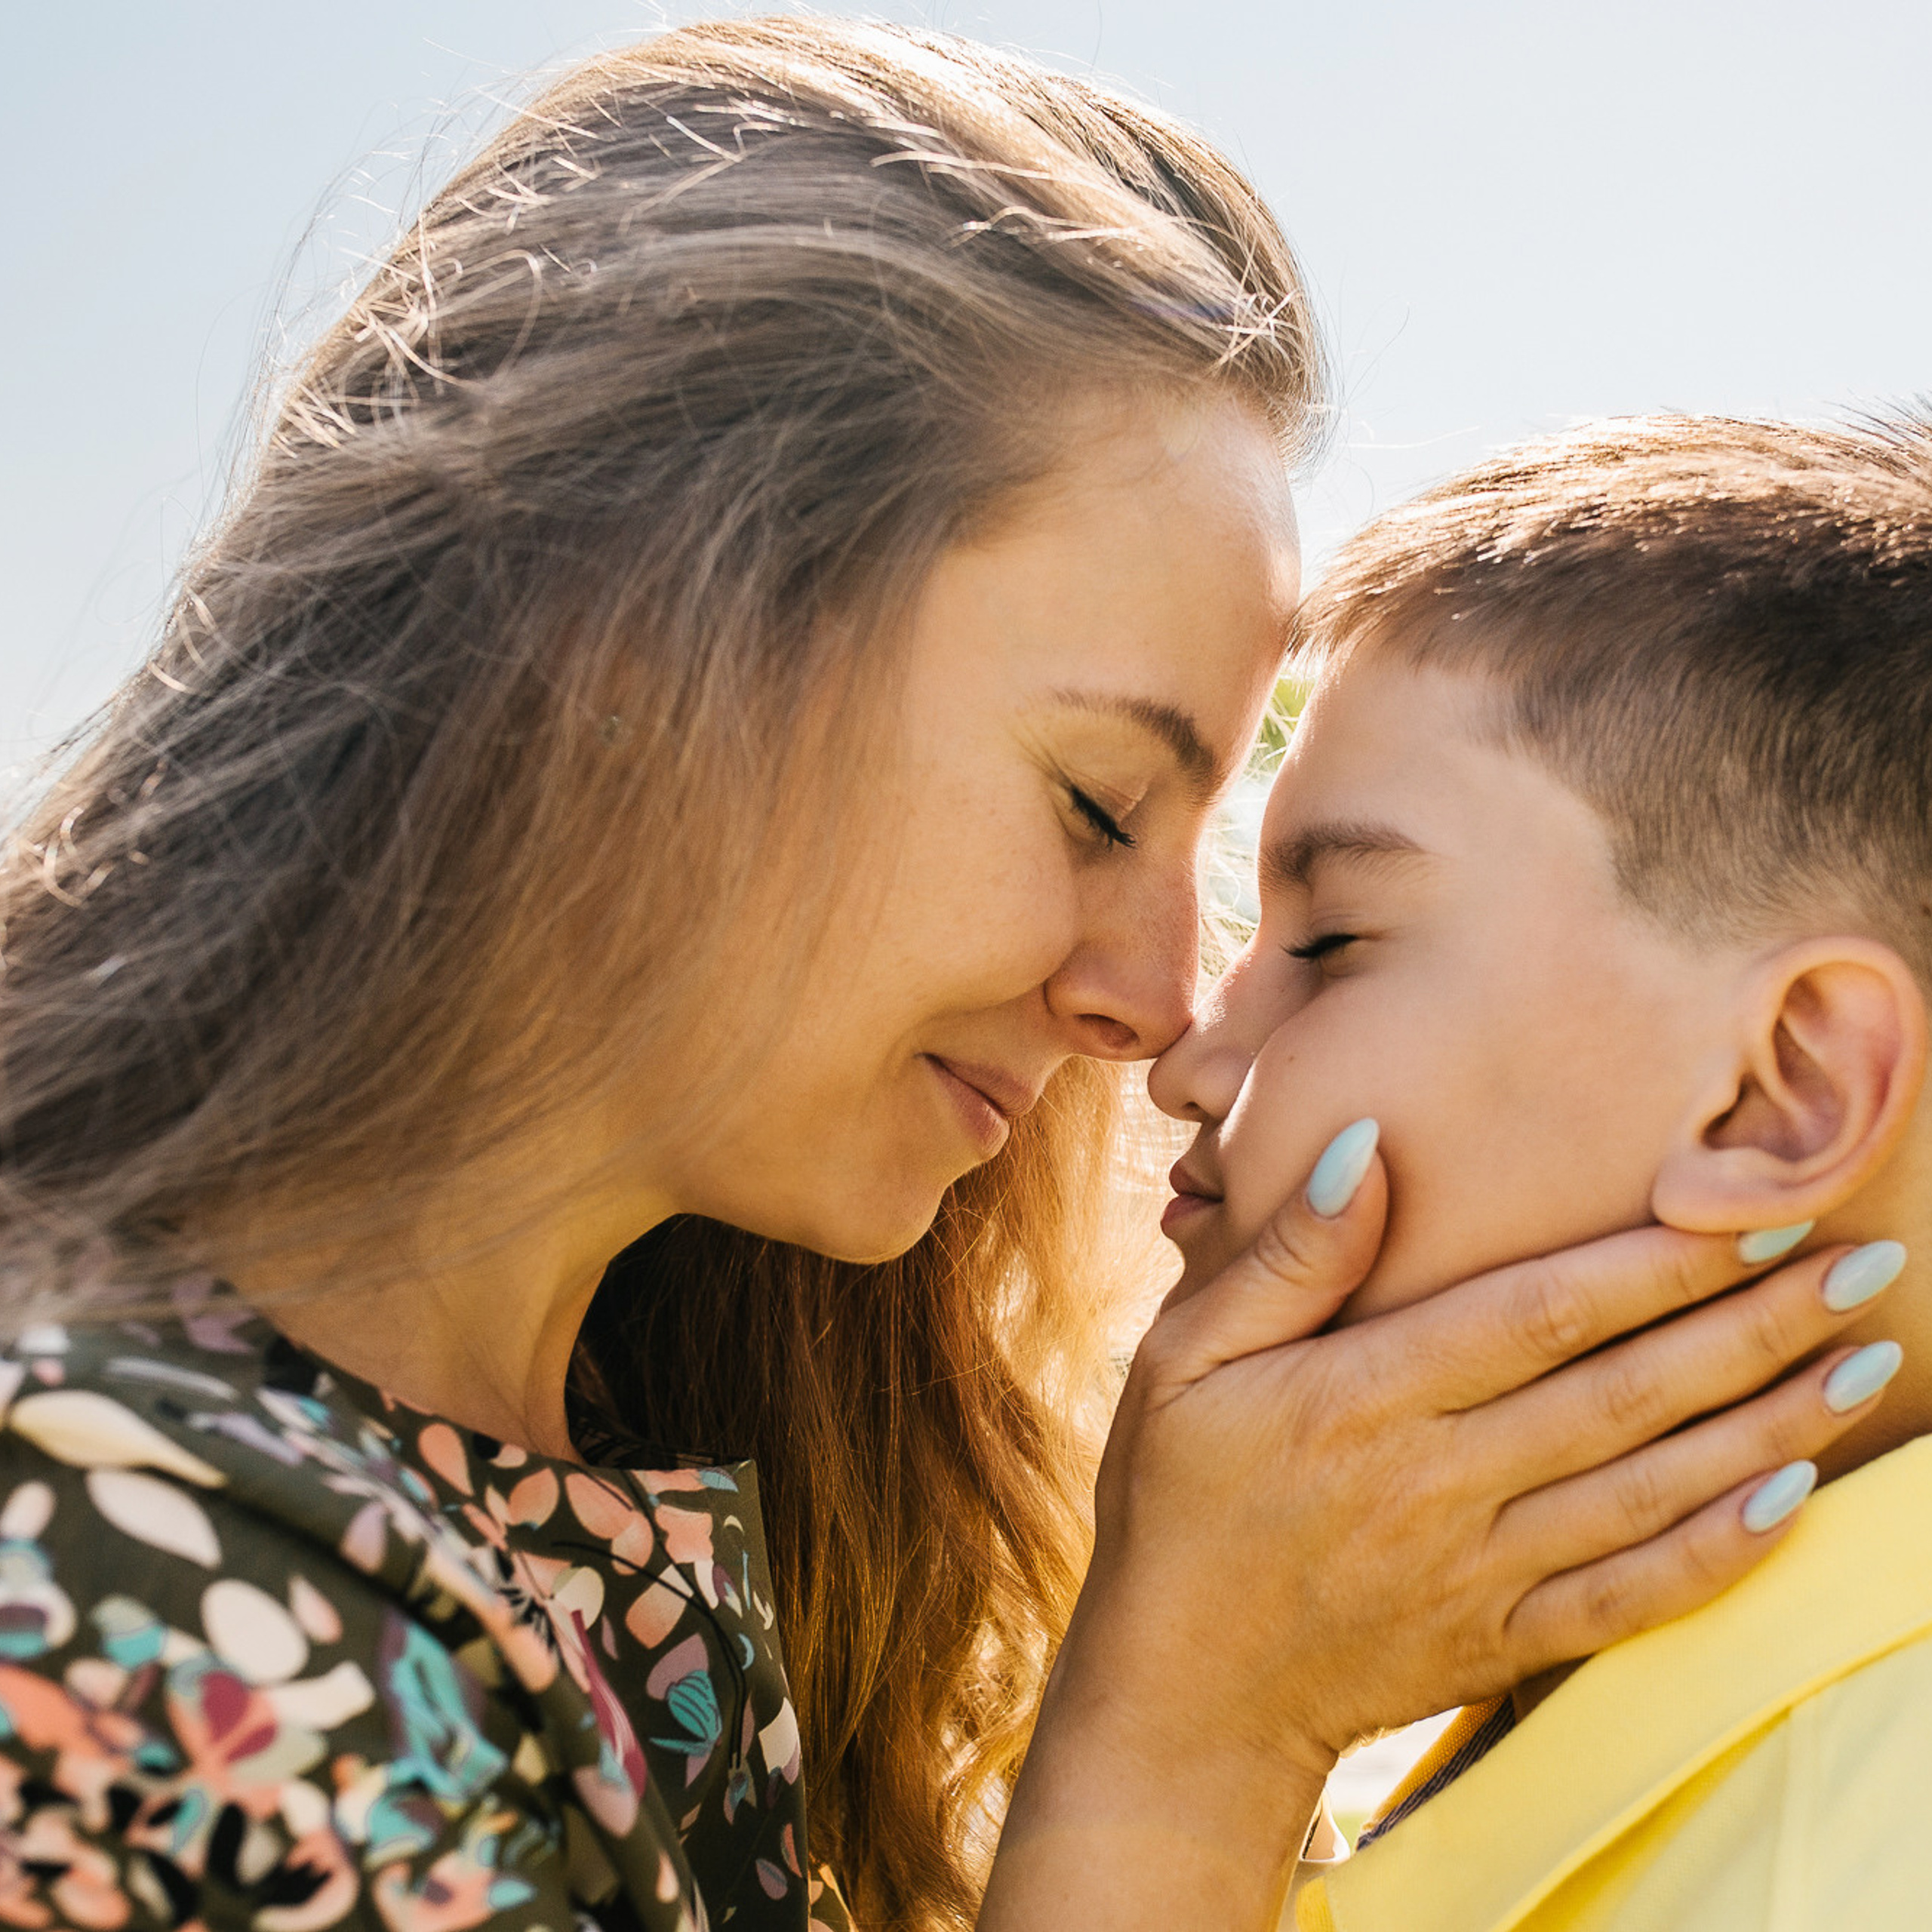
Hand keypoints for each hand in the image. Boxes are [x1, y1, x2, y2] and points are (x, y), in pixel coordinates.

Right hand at [985, 1128, 1897, 1930]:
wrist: (1183, 1694)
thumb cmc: (1177, 1501)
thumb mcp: (1184, 1356)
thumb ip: (1284, 1256)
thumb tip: (1370, 1145)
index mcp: (1363, 1397)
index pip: (1539, 1313)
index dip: (1654, 1262)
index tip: (1749, 1211)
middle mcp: (1437, 1481)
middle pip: (1624, 1393)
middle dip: (1752, 1324)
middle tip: (1858, 1262)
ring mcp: (1478, 1571)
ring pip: (1651, 1488)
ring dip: (1768, 1423)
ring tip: (1860, 1358)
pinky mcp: (1502, 1643)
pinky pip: (1632, 1599)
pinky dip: (1719, 1551)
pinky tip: (1793, 1499)